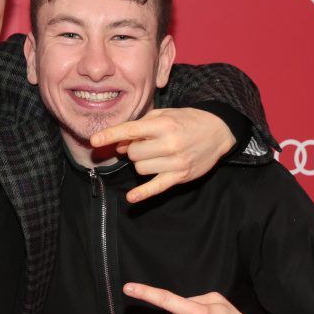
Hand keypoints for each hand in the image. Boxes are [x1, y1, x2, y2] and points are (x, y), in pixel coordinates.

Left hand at [90, 108, 235, 202]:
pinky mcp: (180, 176)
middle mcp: (169, 144)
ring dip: (141, 163)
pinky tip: (131, 198)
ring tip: (154, 155)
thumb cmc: (187, 120)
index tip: (94, 140)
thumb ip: (141, 127)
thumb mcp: (165, 115)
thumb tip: (119, 145)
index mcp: (164, 125)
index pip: (131, 131)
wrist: (218, 131)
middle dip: (132, 150)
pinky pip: (156, 187)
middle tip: (144, 145)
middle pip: (133, 153)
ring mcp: (175, 162)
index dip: (110, 135)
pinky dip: (143, 194)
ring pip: (140, 169)